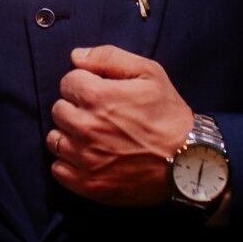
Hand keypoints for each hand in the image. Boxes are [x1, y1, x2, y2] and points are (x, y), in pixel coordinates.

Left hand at [46, 45, 193, 206]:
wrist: (188, 162)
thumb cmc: (169, 115)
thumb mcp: (149, 73)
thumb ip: (109, 57)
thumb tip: (76, 56)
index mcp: (96, 97)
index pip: (67, 82)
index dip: (85, 84)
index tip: (101, 93)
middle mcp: (85, 127)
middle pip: (58, 110)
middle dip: (76, 108)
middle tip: (100, 115)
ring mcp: (84, 158)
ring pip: (54, 139)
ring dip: (69, 135)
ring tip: (93, 137)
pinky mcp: (88, 185)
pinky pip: (58, 169)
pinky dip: (68, 163)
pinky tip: (89, 158)